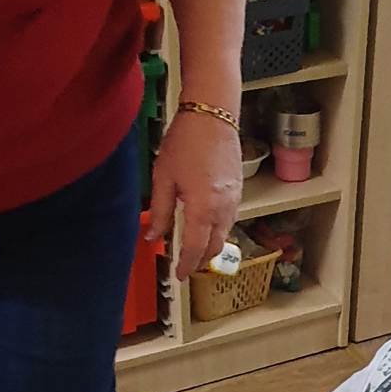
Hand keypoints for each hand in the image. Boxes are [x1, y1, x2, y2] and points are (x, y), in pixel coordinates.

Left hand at [147, 110, 242, 279]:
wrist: (213, 116)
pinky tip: (204, 228)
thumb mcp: (163, 177)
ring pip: (223, 236)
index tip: (178, 275)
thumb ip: (159, 211)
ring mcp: (234, 203)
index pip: (194, 248)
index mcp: (202, 209)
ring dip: (209, 247)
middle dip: (199, 261)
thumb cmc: (185, 143)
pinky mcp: (238, 194)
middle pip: (213, 248)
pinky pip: (228, 221)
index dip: (185, 265)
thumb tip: (153, 236)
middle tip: (186, 267)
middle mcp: (222, 211)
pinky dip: (216, 231)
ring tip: (194, 250)